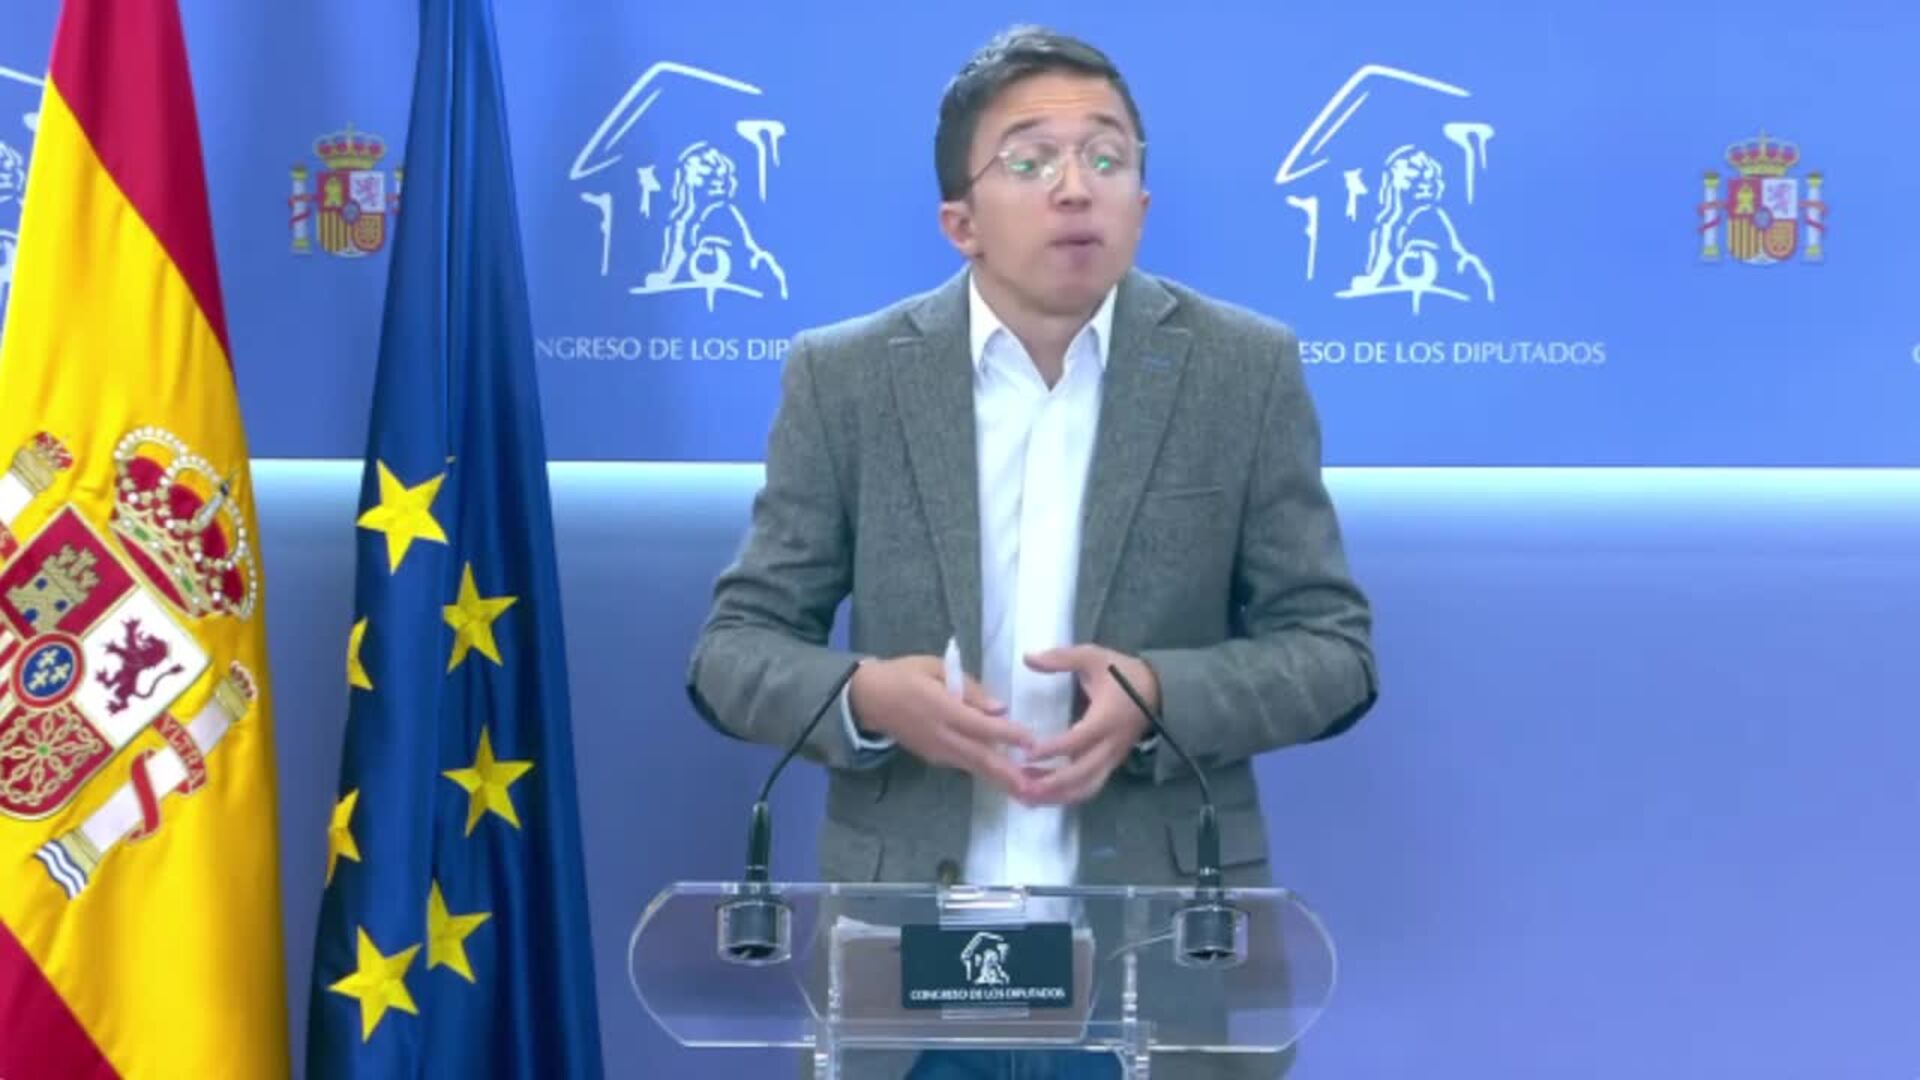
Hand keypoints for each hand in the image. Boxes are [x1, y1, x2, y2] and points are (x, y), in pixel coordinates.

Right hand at [848, 655, 1034, 794]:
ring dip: (1000, 780)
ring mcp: (937, 751)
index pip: (981, 726)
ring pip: (974, 768)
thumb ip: (969, 689)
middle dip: (1008, 774)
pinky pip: (964, 766)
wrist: (868, 699)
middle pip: (980, 757)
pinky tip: (1005, 779)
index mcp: (942, 710)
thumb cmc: (904, 675)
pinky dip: (986, 774)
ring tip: (1027, 793)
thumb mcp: (935, 668)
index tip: (1032, 742)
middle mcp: (942, 736)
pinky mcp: (934, 758)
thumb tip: (999, 708)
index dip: (1007, 734)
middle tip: (1035, 788)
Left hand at [1019, 645, 1156, 805]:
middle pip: (1081, 773)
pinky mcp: (1110, 766)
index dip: (1053, 749)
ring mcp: (1112, 759)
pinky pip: (1089, 787)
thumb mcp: (1093, 656)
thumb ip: (1061, 658)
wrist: (1157, 689)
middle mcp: (1110, 744)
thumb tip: (1028, 658)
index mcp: (1106, 718)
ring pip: (1086, 787)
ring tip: (1026, 796)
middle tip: (1020, 785)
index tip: (1027, 753)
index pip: (1078, 740)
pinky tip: (1043, 794)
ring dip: (1057, 795)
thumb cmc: (1123, 673)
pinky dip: (1066, 795)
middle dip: (1051, 783)